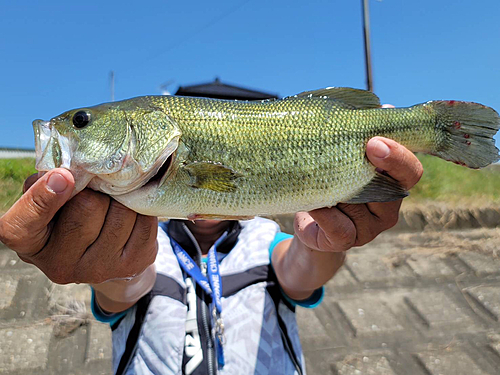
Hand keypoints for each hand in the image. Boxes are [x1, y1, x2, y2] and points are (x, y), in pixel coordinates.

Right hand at [0, 169, 157, 284]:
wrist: (103, 253)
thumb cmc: (68, 214)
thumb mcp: (48, 197)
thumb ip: (49, 181)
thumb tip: (71, 172)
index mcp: (28, 242)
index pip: (24, 222)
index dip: (43, 197)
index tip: (63, 176)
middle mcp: (60, 264)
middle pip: (88, 206)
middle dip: (97, 190)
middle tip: (96, 192)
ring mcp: (97, 271)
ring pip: (121, 212)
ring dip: (121, 199)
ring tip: (113, 203)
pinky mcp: (130, 267)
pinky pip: (144, 221)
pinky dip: (141, 209)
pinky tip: (131, 214)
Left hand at [272, 136, 422, 299]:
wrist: (309, 222)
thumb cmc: (329, 182)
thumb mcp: (344, 157)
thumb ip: (362, 137)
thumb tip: (384, 108)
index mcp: (392, 184)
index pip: (410, 171)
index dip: (399, 155)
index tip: (376, 140)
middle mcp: (387, 209)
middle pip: (392, 188)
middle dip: (380, 166)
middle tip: (366, 147)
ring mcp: (368, 229)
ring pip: (357, 202)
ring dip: (337, 186)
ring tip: (320, 177)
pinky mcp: (345, 241)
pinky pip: (338, 225)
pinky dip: (325, 213)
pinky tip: (315, 204)